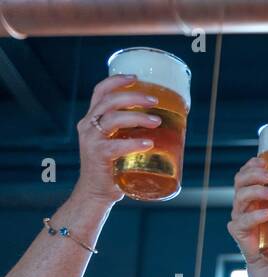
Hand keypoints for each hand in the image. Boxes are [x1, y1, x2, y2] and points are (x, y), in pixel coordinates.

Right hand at [71, 74, 162, 207]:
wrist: (96, 192)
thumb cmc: (112, 168)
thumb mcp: (117, 144)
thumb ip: (129, 133)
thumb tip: (164, 127)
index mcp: (92, 119)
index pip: (100, 92)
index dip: (116, 81)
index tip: (135, 78)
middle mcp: (88, 125)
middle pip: (110, 101)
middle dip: (134, 97)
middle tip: (155, 101)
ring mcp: (91, 140)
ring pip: (114, 118)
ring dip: (138, 117)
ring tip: (156, 121)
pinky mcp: (98, 155)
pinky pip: (116, 146)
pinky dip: (134, 143)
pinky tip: (149, 144)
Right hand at [228, 157, 267, 273]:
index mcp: (253, 195)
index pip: (246, 175)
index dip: (251, 165)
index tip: (264, 161)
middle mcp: (243, 203)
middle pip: (240, 182)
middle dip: (254, 175)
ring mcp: (239, 216)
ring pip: (240, 197)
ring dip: (256, 192)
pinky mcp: (238, 231)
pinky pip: (243, 221)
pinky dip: (255, 216)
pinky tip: (267, 214)